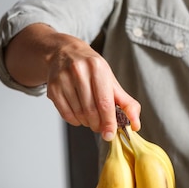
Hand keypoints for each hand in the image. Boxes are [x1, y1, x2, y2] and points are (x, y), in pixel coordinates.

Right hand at [4, 24, 139, 140]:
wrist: (66, 53)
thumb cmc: (92, 70)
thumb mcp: (112, 82)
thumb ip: (127, 104)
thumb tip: (136, 124)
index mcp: (98, 68)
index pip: (104, 103)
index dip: (108, 122)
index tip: (110, 134)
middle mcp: (79, 71)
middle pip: (91, 111)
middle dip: (98, 124)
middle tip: (101, 126)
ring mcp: (63, 79)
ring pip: (78, 114)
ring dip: (87, 123)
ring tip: (91, 118)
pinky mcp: (53, 87)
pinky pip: (66, 114)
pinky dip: (75, 121)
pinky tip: (80, 115)